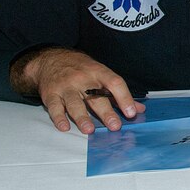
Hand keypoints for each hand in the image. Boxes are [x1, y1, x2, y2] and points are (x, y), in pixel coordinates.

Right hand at [17, 48, 144, 133]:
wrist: (51, 59)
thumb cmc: (81, 69)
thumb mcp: (102, 74)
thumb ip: (119, 93)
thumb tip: (139, 109)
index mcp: (99, 72)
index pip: (115, 83)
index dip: (124, 98)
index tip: (131, 112)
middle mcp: (82, 79)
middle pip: (96, 97)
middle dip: (106, 112)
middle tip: (114, 126)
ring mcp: (66, 86)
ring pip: (74, 103)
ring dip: (82, 117)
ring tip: (89, 130)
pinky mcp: (51, 94)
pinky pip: (54, 107)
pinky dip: (59, 118)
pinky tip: (65, 127)